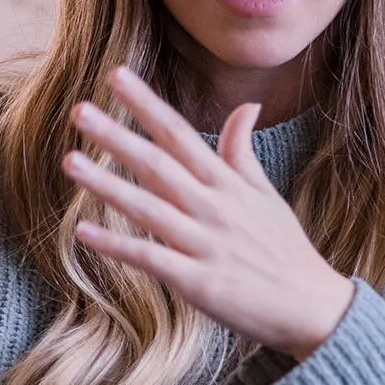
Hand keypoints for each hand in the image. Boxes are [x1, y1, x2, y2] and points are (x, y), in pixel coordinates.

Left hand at [65, 67, 356, 360]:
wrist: (313, 308)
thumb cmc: (286, 251)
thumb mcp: (267, 195)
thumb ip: (243, 153)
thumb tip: (247, 105)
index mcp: (228, 185)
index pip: (181, 135)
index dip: (148, 105)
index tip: (116, 76)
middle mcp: (214, 208)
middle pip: (159, 164)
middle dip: (118, 136)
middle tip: (79, 110)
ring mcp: (206, 244)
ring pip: (149, 208)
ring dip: (107, 184)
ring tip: (71, 161)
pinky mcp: (199, 282)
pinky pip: (152, 259)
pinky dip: (117, 246)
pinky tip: (83, 232)